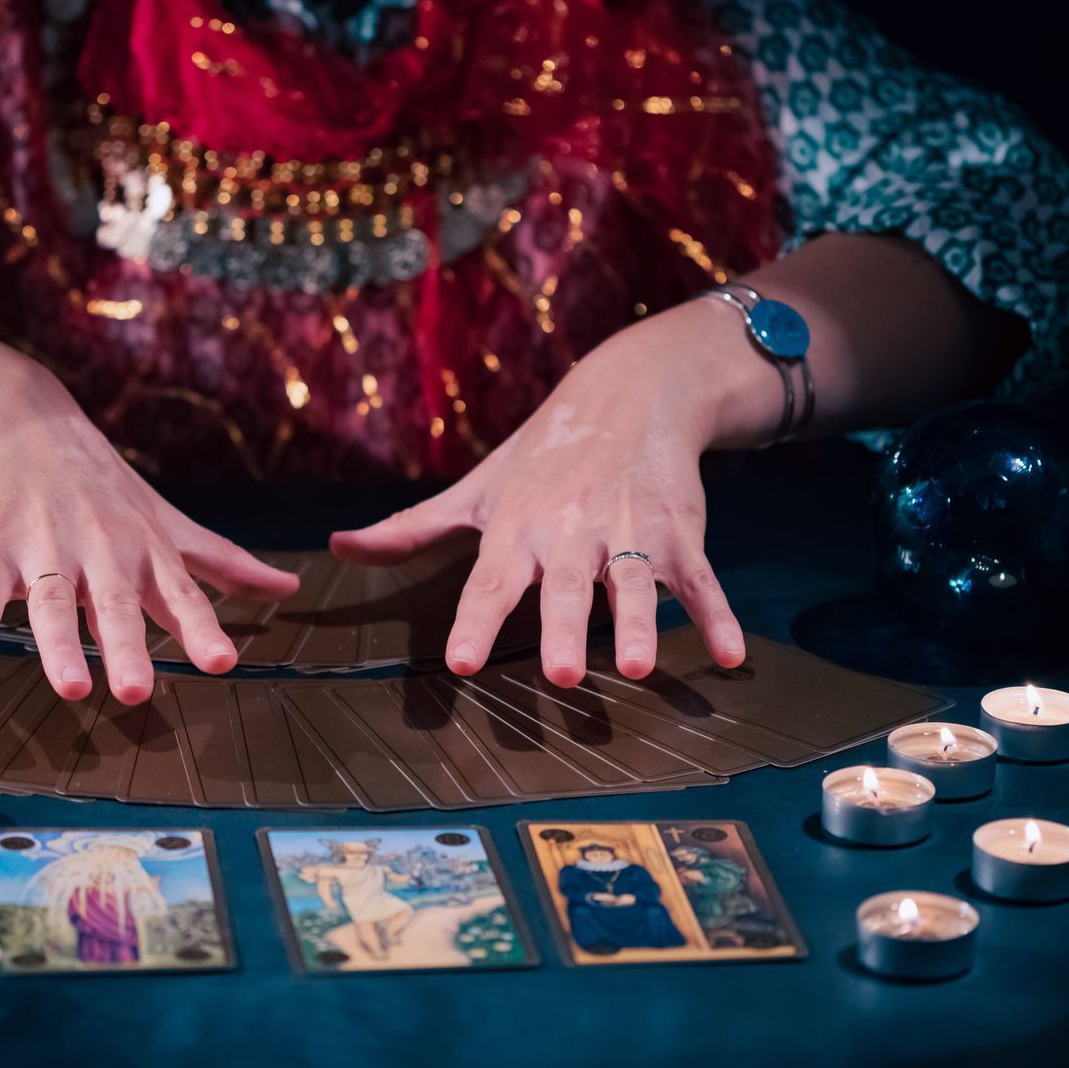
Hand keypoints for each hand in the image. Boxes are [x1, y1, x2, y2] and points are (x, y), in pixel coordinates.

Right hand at [0, 332, 298, 703]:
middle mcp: (97, 550)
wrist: (14, 418)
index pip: (178, 594)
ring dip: (60, 646)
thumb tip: (288, 587)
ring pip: (52, 604)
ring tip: (72, 688)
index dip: (201, 628)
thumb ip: (222, 562)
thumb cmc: (99, 484)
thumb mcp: (165, 521)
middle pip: (114, 603)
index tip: (222, 662)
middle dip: (127, 646)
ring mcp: (41, 550)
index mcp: (143, 549)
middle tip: (138, 692)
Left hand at [331, 303, 764, 685]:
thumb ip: (410, 529)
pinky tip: (730, 655)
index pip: (490, 582)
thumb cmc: (541, 455)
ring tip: (633, 667)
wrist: (630, 393)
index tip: (462, 663)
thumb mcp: (476, 489)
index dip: (475, 622)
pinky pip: (700, 580)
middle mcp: (572, 532)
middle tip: (558, 673)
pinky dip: (718, 616)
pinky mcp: (679, 535)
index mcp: (517, 528)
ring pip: (633, 585)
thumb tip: (339, 547)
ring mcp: (629, 534)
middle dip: (562, 627)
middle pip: (565, 588)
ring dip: (637, 625)